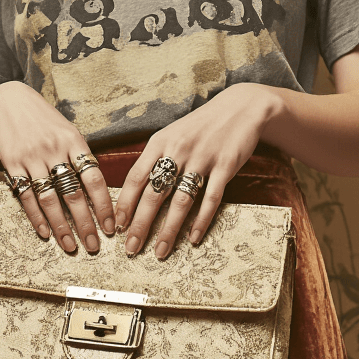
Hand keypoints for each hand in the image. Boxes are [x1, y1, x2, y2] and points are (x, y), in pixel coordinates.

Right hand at [0, 81, 114, 254]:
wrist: (9, 101)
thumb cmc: (44, 120)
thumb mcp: (68, 131)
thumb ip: (80, 158)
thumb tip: (97, 191)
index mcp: (73, 142)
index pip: (94, 179)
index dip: (104, 205)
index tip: (110, 227)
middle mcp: (54, 150)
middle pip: (74, 194)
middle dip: (85, 224)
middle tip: (93, 245)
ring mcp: (33, 158)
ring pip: (50, 199)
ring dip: (61, 226)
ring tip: (70, 246)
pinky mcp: (13, 164)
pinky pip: (27, 196)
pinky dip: (36, 217)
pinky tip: (45, 232)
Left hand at [114, 84, 279, 258]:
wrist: (240, 107)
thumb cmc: (200, 127)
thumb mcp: (172, 135)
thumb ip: (154, 159)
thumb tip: (133, 191)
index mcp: (160, 142)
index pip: (136, 177)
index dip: (125, 204)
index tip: (117, 226)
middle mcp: (178, 150)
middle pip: (154, 194)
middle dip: (141, 225)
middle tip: (132, 248)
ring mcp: (202, 158)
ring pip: (181, 201)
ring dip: (169, 230)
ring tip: (161, 251)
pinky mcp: (225, 166)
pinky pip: (211, 199)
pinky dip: (201, 221)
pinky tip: (194, 238)